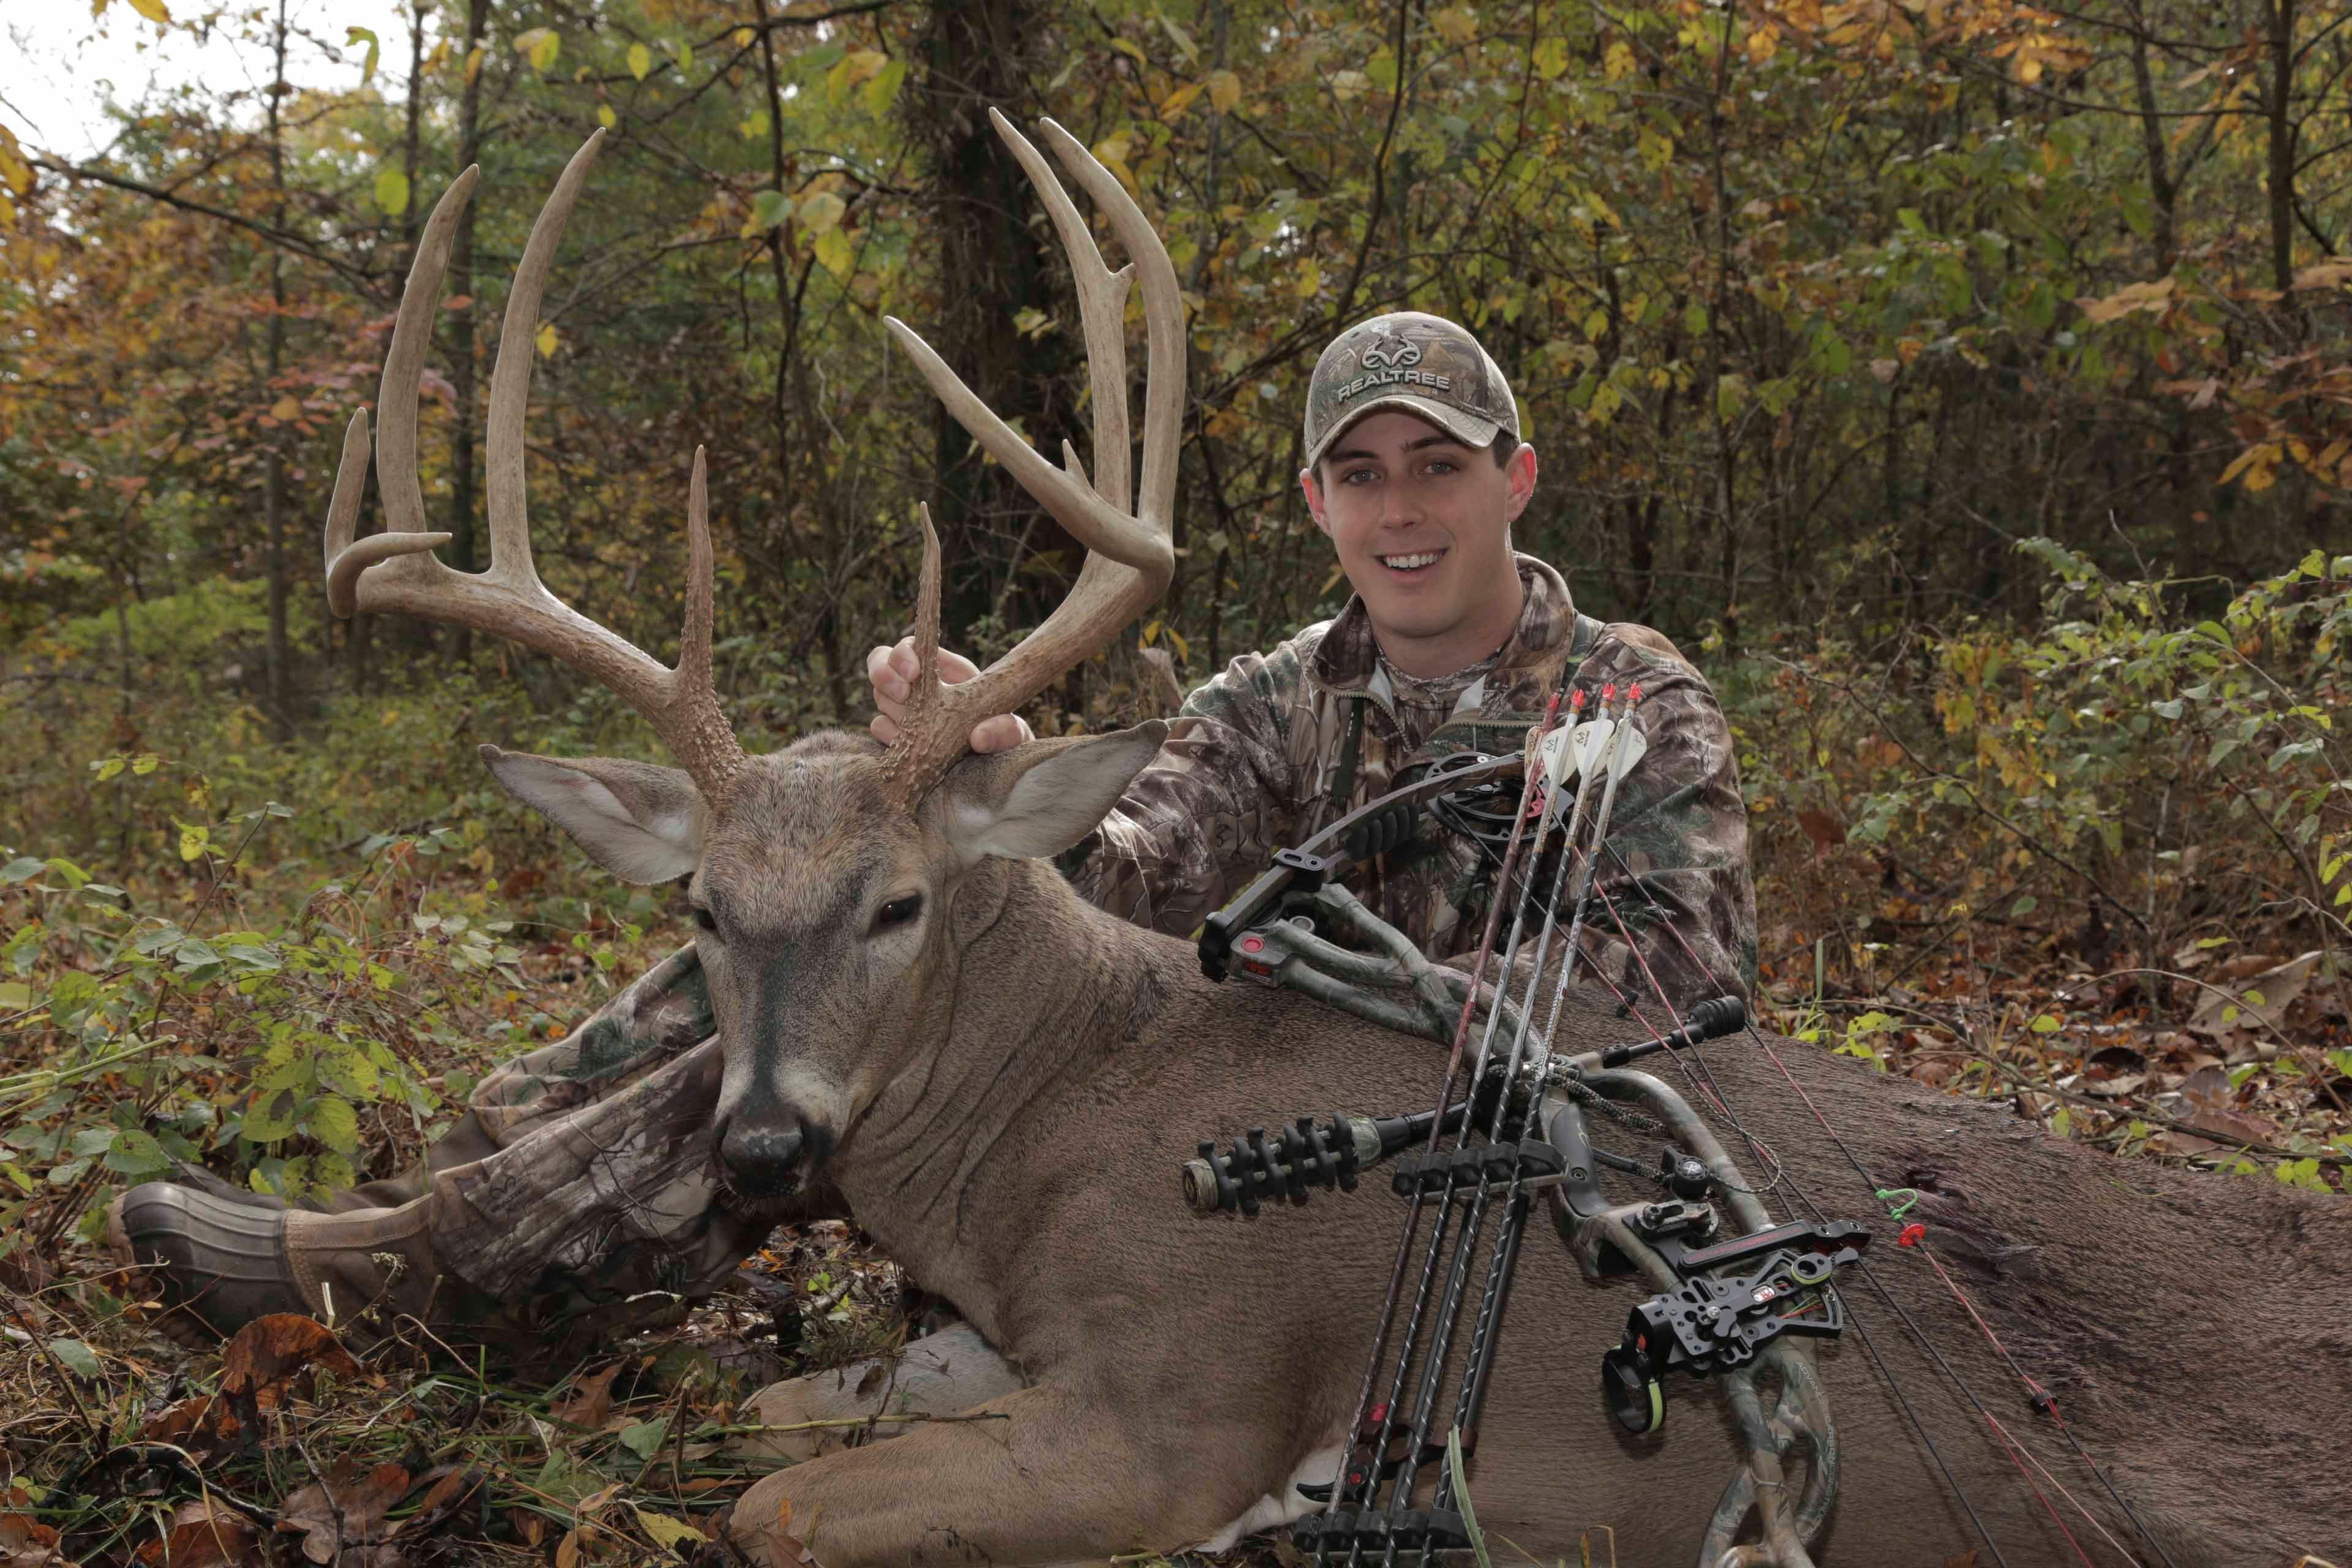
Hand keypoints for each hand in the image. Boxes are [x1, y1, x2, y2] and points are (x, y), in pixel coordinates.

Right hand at [867, 638, 1033, 751]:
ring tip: (919, 729)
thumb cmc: (1006, 741)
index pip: (911, 646)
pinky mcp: (896, 734)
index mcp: (947, 670)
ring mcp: (905, 709)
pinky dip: (888, 735)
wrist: (995, 768)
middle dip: (886, 676)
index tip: (913, 673)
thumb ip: (1005, 731)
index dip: (904, 654)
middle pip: (883, 664)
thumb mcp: (1014, 733)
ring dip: (893, 710)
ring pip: (880, 697)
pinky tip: (909, 747)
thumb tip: (980, 738)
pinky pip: (878, 727)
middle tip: (903, 696)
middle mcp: (922, 685)